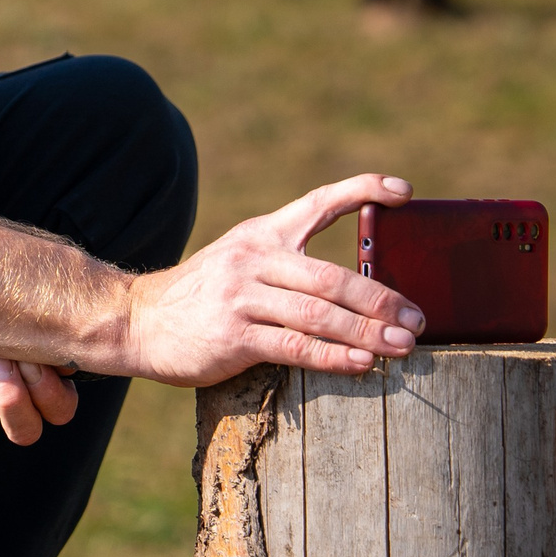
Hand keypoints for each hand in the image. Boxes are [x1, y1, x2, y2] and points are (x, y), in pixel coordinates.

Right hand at [117, 173, 424, 384]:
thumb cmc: (202, 296)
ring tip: (403, 346)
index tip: (404, 193)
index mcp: (261, 233)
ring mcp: (241, 297)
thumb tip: (357, 289)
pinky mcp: (232, 336)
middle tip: (417, 318)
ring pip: (318, 314)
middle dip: (381, 298)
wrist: (138, 320)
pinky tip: (362, 365)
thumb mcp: (239, 260)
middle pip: (330, 276)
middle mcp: (253, 258)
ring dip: (367, 332)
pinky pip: (294, 347)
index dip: (362, 191)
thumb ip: (286, 264)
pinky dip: (334, 356)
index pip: (317, 202)